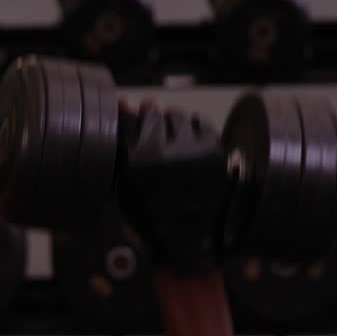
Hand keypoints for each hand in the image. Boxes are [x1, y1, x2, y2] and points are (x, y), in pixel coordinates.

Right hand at [117, 100, 228, 274]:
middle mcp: (166, 151)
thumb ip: (124, 139)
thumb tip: (126, 101)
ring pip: (182, 117)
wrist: (182, 235)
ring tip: (174, 141)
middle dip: (158, 121)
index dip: (138, 116)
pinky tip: (189, 145)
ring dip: (177, 125)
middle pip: (161, 115)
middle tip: (159, 135)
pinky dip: (195, 131)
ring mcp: (192, 151)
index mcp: (138, 159)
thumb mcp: (123, 179)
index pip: (137, 119)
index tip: (139, 118)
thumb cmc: (147, 210)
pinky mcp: (213, 152)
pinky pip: (202, 125)